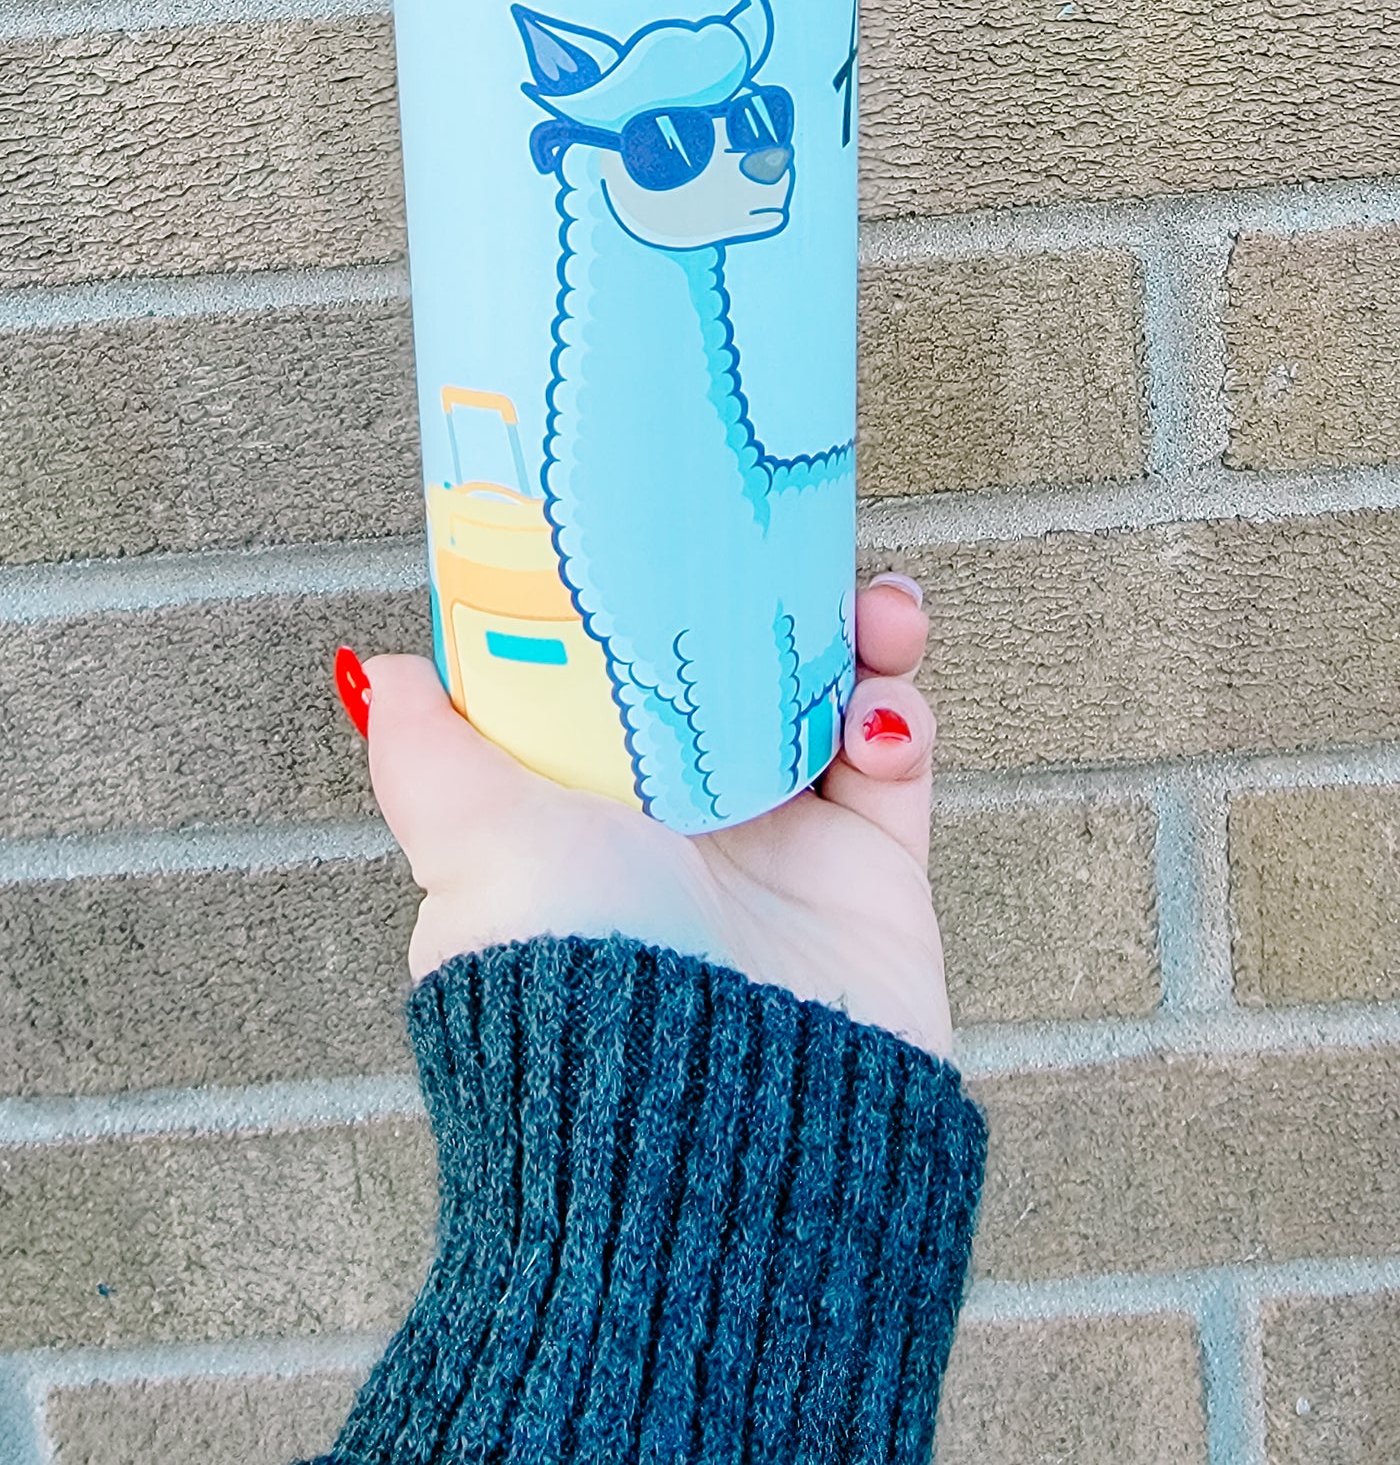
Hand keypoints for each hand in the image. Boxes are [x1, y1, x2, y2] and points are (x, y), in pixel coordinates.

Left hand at [352, 575, 950, 1060]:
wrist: (715, 1134)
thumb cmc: (575, 984)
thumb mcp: (474, 852)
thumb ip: (427, 758)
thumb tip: (382, 668)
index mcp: (587, 801)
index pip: (623, 667)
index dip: (653, 591)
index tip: (678, 519)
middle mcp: (682, 818)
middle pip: (739, 663)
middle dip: (775, 594)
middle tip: (799, 545)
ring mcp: (782, 846)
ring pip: (830, 695)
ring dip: (859, 633)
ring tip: (878, 614)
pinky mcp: (871, 879)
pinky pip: (900, 765)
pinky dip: (903, 719)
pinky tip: (883, 723)